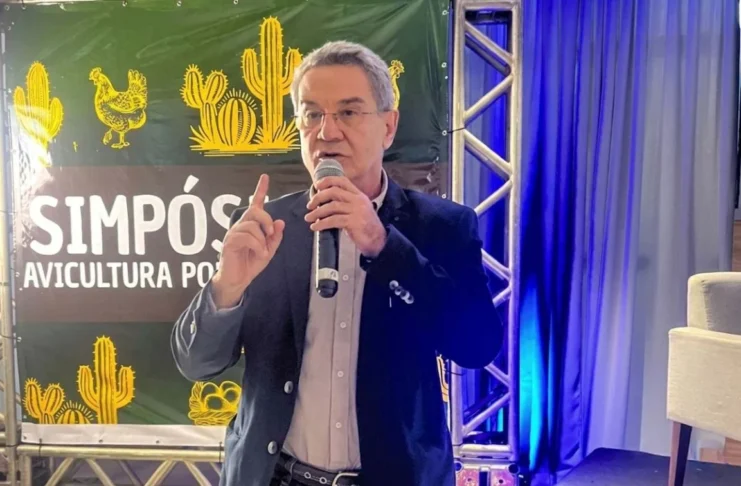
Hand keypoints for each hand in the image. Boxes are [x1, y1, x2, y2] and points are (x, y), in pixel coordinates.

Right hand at [212, 174, 284, 307]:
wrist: (238, 280)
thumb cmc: (251, 264)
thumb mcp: (269, 250)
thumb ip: (275, 237)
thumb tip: (281, 222)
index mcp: (250, 226)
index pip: (255, 204)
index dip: (260, 190)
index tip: (265, 177)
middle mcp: (241, 226)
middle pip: (255, 211)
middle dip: (267, 221)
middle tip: (271, 234)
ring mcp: (233, 233)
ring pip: (252, 226)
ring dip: (262, 240)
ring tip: (262, 251)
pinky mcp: (229, 242)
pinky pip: (247, 237)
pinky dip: (257, 246)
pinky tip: (259, 254)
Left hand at [305, 176, 386, 256]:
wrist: (378, 240)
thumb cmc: (365, 227)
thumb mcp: (357, 210)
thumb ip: (345, 203)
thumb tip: (323, 202)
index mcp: (358, 195)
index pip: (342, 180)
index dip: (327, 180)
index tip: (317, 185)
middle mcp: (358, 200)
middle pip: (334, 192)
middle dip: (318, 197)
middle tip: (310, 205)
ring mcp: (357, 210)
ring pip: (332, 206)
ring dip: (317, 212)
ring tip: (309, 218)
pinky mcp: (354, 222)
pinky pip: (334, 220)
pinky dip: (322, 223)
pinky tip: (315, 227)